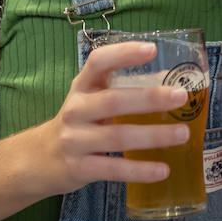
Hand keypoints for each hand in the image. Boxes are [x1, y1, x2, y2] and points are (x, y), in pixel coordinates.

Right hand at [27, 41, 191, 193]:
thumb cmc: (78, 122)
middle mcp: (76, 109)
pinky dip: (139, 170)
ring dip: (153, 136)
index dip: (123, 54)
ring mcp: (75, 140)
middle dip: (149, 98)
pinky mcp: (79, 168)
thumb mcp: (92, 100)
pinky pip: (113, 169)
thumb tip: (170, 85)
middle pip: (113, 100)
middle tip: (181, 96)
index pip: (99, 62)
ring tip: (182, 133)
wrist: (38, 159)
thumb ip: (123, 89)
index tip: (152, 50)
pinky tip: (163, 170)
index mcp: (82, 86)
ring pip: (117, 137)